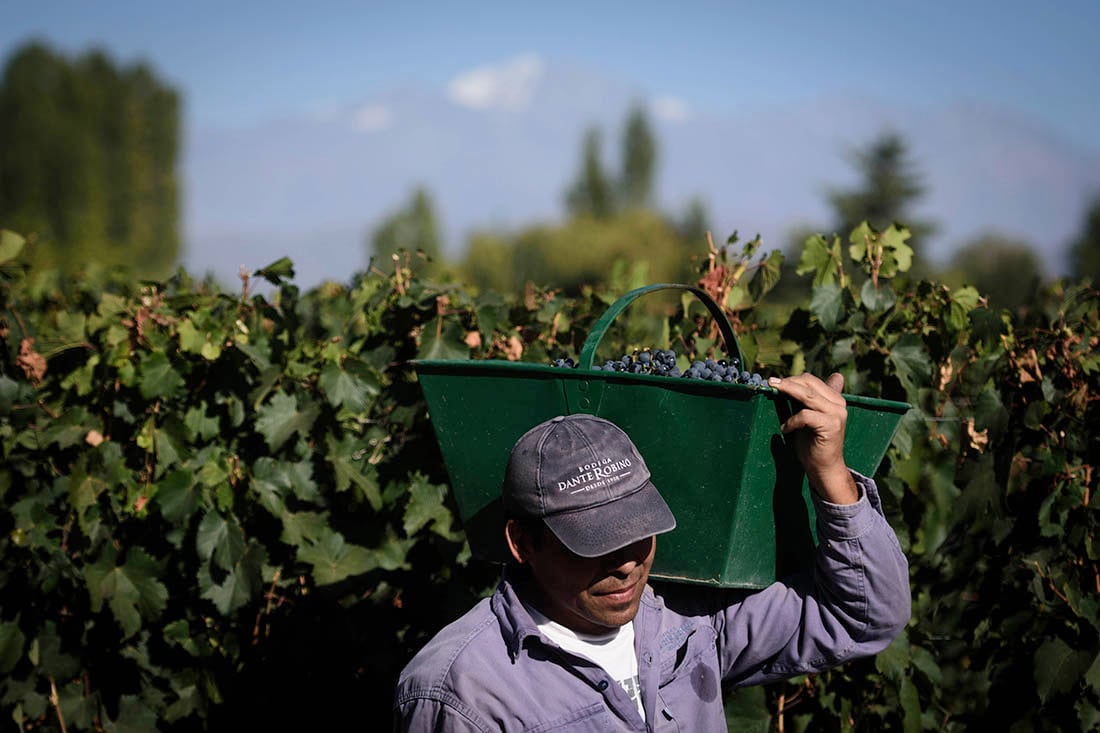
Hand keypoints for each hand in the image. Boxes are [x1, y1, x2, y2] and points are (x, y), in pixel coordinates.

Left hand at [767, 372, 858, 504]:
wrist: (823, 468)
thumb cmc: (812, 444)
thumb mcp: (807, 418)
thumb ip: (804, 401)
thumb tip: (789, 382)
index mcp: (835, 399)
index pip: (811, 380)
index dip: (792, 379)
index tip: (774, 381)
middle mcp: (839, 404)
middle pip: (809, 384)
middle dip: (787, 383)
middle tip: (770, 383)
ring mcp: (837, 414)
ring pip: (807, 395)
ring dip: (787, 391)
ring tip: (773, 392)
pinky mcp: (831, 425)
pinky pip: (805, 415)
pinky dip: (792, 421)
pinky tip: (785, 429)